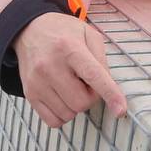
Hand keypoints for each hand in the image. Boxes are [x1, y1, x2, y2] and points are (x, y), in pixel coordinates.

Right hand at [14, 12, 127, 127]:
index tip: (120, 110)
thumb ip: (101, 61)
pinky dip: (62, 115)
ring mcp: (37, 82)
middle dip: (90, 97)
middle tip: (84, 82)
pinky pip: (53, 121)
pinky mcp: (29, 93)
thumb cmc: (64, 33)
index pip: (92, 75)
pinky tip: (61, 98)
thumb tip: (108, 90)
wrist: (30, 29)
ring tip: (70, 86)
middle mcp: (50, 66)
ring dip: (75, 106)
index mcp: (69, 48)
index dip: (109, 94)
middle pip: (81, 102)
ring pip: (68, 114)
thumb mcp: (88, 35)